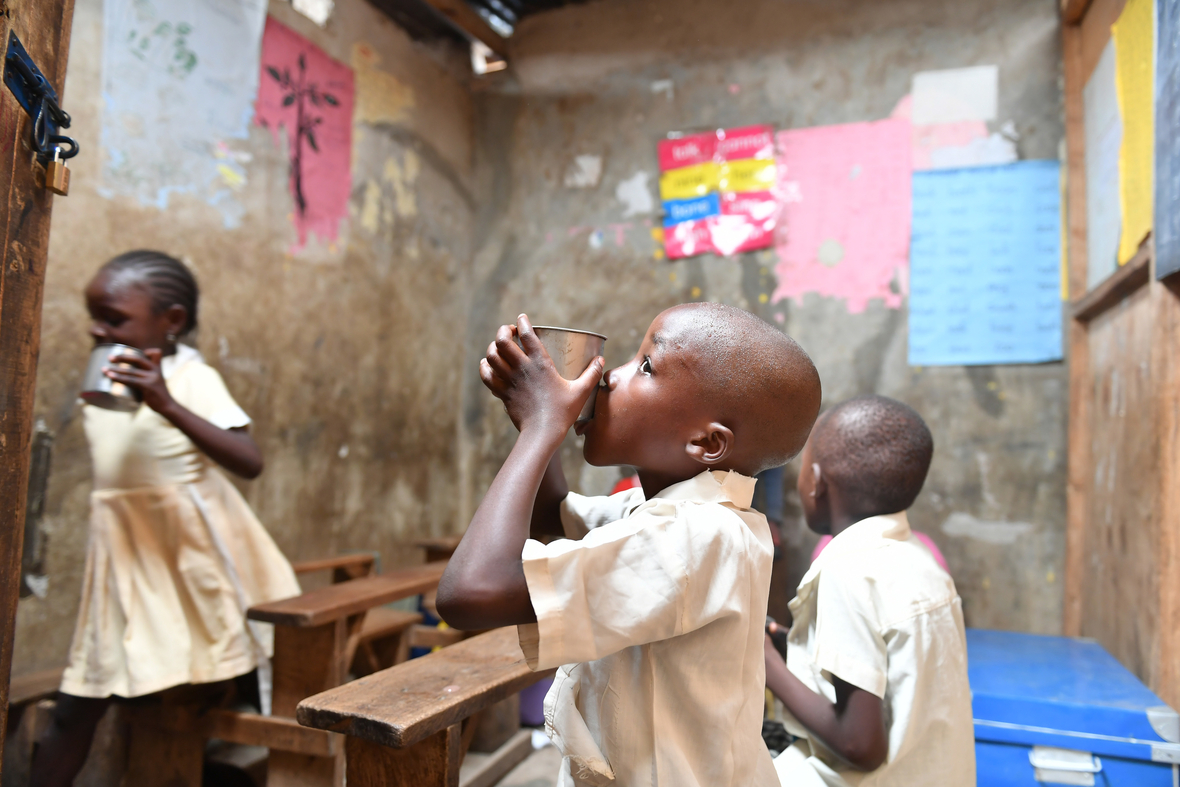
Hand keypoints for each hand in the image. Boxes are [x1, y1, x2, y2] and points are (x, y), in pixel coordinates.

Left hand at [104, 348, 174, 413]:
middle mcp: (156, 371)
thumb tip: (128, 376)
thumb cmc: (157, 395)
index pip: (157, 353)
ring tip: (104, 369)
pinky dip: (119, 377)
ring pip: (131, 371)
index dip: (147, 351)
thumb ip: (145, 377)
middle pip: (138, 358)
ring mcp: (153, 378)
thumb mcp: (155, 381)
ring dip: (115, 369)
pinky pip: (131, 380)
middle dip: (122, 357)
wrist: (167, 406)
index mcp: (158, 368)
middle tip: (110, 358)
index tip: (134, 354)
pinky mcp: (148, 386)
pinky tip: (110, 376)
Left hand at [480, 314, 603, 437]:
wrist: (542, 433)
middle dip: (503, 331)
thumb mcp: (580, 392)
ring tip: (499, 346)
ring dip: (493, 347)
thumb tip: (600, 360)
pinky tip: (489, 365)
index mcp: (541, 364)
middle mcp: (522, 368)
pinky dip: (485, 367)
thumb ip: (591, 374)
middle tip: (509, 332)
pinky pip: (487, 375)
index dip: (522, 322)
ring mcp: (510, 380)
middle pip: (502, 341)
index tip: (522, 318)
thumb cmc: (562, 412)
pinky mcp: (503, 393)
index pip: (527, 334)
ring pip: (491, 356)